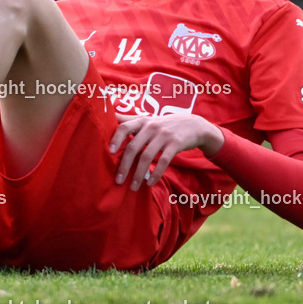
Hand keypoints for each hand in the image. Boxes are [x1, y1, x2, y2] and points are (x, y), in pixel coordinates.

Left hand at [109, 113, 224, 190]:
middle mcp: (151, 127)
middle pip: (133, 147)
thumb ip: (129, 120)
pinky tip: (150, 183)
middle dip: (124, 165)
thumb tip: (108, 115)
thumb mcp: (147, 120)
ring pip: (147, 156)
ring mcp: (164, 135)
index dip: (116, 139)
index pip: (124, 127)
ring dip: (138, 174)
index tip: (110, 152)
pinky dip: (156, 174)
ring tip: (133, 187)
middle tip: (118, 180)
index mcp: (141, 121)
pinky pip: (163, 161)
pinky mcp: (175, 144)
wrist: (193, 125)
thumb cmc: (164, 125)